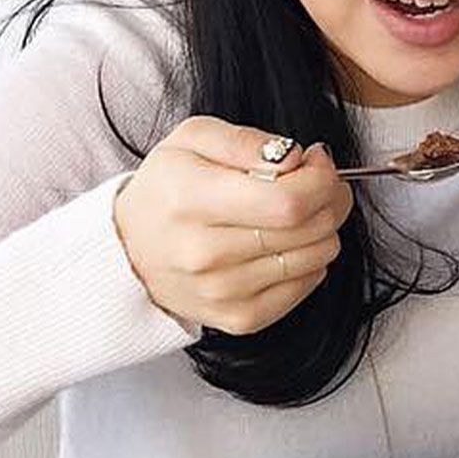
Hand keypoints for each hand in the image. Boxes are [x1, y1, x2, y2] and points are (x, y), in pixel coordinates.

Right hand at [112, 117, 354, 335]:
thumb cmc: (166, 189)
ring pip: (317, 256)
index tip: (315, 161)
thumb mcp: (192, 139)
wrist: (128, 248)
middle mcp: (204, 253)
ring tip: (299, 211)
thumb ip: (245, 141)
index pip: (288, 201)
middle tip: (317, 182)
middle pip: (309, 228)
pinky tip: (286, 243)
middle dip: (330, 197)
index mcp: (190, 200)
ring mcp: (222, 292)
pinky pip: (307, 285)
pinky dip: (310, 260)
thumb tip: (293, 158)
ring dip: (323, 227)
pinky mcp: (238, 318)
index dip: (320, 178)